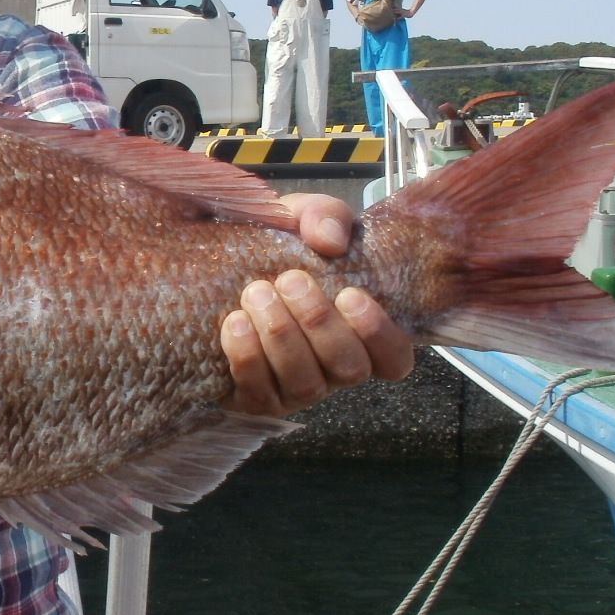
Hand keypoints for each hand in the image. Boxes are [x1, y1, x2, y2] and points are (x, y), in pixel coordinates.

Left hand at [220, 193, 412, 415]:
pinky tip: (235, 323)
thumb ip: (324, 217)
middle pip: (349, 369)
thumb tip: (331, 240)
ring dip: (282, 337)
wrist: (219, 264)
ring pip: (306, 385)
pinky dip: (248, 358)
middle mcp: (333, 368)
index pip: (395, 359)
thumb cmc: (278, 247)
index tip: (350, 294)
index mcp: (358, 333)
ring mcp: (295, 389)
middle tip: (290, 280)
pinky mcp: (255, 398)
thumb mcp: (303, 220)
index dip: (380, 335)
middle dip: (319, 323)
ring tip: (257, 294)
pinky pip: (260, 395)